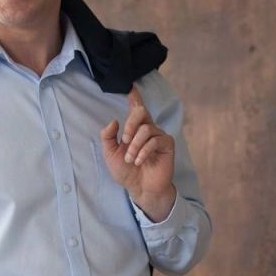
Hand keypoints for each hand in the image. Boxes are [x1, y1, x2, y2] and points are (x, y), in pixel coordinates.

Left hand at [99, 86, 176, 221]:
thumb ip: (108, 137)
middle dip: (130, 124)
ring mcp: (159, 136)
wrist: (140, 188)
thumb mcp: (110, 154)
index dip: (134, 96)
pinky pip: (155, 140)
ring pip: (146, 129)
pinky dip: (143, 151)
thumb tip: (113, 121)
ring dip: (134, 146)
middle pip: (141, 112)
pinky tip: (139, 161)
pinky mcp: (167, 145)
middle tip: (124, 140)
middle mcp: (148, 129)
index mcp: (134, 128)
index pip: (135, 108)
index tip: (130, 86)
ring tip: (130, 159)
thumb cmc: (126, 171)